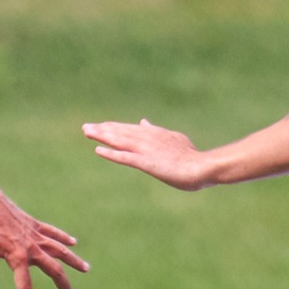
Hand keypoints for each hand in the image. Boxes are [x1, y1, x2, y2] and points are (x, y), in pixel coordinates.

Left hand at [0, 184, 86, 288]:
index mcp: (17, 257)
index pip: (24, 286)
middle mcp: (31, 247)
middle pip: (53, 269)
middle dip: (63, 285)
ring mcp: (35, 235)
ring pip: (59, 250)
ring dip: (73, 260)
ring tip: (86, 269)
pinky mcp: (33, 224)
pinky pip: (52, 232)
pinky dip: (63, 238)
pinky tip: (73, 242)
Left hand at [84, 119, 214, 190]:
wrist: (203, 167)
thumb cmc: (190, 156)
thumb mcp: (172, 138)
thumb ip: (156, 131)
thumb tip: (143, 122)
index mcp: (154, 134)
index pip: (128, 129)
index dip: (112, 127)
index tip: (97, 126)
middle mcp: (147, 139)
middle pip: (121, 132)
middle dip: (102, 129)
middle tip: (85, 127)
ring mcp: (147, 150)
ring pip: (120, 141)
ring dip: (103, 136)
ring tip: (87, 132)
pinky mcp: (147, 162)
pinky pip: (126, 158)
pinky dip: (112, 154)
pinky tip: (99, 151)